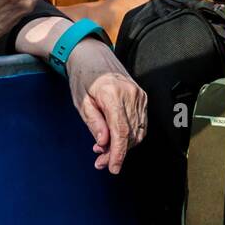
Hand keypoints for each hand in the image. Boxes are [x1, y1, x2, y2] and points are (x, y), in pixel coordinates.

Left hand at [65, 40, 147, 173]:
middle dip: (117, 152)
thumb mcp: (81, 102)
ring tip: (104, 150)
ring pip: (138, 131)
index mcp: (112, 94)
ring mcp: (139, 95)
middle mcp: (130, 94)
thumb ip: (94, 123)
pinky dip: (130, 135)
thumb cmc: (83, 77)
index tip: (113, 168)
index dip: (118, 153)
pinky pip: (141, 123)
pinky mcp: (142, 96)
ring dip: (123, 145)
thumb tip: (104, 143)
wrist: (93, 56)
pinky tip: (115, 138)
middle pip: (130, 134)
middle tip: (100, 161)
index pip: (121, 131)